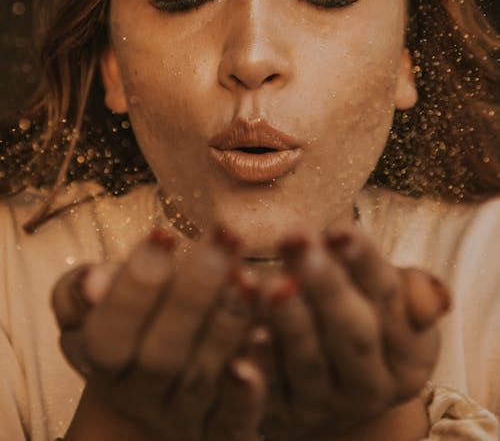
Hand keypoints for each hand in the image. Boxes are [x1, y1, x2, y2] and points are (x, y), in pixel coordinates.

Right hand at [52, 228, 264, 440]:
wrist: (167, 380)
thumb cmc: (136, 318)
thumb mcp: (103, 301)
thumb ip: (82, 290)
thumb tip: (93, 282)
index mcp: (106, 364)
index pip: (109, 332)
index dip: (134, 286)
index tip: (164, 233)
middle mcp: (141, 399)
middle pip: (161, 355)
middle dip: (192, 293)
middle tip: (223, 239)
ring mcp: (183, 420)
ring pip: (202, 380)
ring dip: (227, 327)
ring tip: (248, 278)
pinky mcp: (224, 433)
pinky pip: (236, 418)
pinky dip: (249, 385)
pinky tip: (265, 337)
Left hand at [251, 225, 448, 440]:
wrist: (330, 379)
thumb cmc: (363, 315)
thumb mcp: (392, 299)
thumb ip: (412, 290)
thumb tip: (434, 295)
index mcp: (409, 355)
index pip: (388, 298)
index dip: (363, 263)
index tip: (339, 230)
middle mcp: (371, 387)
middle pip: (352, 333)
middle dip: (325, 285)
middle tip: (298, 243)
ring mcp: (328, 406)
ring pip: (309, 363)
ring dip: (290, 322)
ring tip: (272, 284)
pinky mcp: (285, 418)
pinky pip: (271, 393)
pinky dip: (260, 366)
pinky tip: (248, 335)